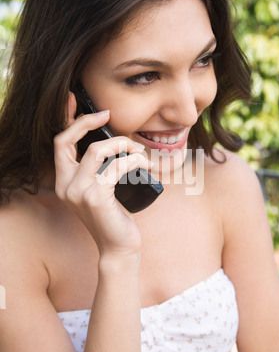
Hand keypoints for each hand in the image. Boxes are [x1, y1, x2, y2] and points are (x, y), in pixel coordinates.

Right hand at [54, 93, 149, 257]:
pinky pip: (116, 166)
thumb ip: (101, 169)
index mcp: (65, 182)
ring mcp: (78, 192)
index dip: (70, 121)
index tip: (83, 105)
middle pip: (68, 140)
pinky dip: (134, 161)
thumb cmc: (114, 215)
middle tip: (109, 116)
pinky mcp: (95, 197)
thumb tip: (117, 141)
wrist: (119, 246)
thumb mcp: (103, 189)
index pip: (60, 144)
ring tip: (139, 152)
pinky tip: (145, 165)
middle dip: (88, 122)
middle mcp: (65, 186)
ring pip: (97, 150)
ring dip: (122, 145)